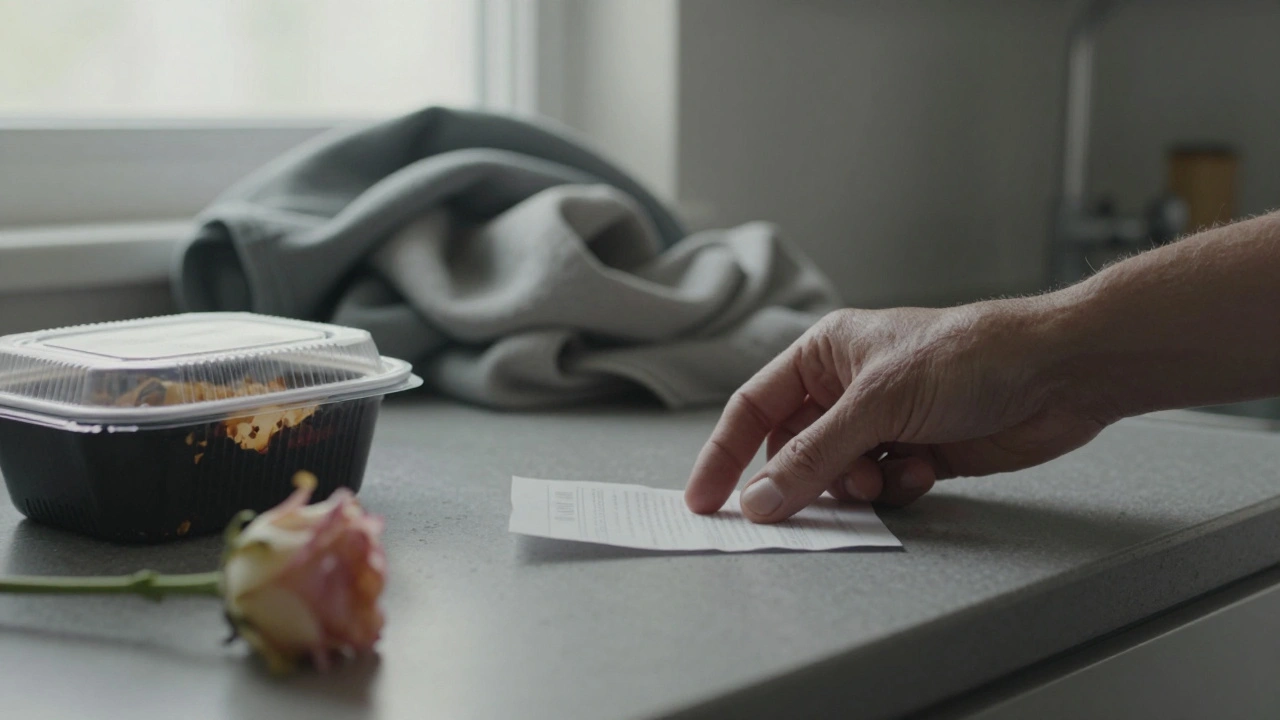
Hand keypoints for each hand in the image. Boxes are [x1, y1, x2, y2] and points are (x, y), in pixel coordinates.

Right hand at [684, 301, 1114, 521]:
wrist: (1058, 375)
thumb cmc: (969, 357)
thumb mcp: (877, 403)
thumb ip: (813, 456)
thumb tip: (759, 499)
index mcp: (824, 354)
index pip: (752, 408)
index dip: (723, 455)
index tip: (703, 501)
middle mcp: (847, 388)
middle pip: (792, 451)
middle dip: (802, 480)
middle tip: (797, 510)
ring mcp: (883, 423)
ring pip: (836, 478)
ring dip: (855, 486)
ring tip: (885, 472)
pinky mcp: (917, 454)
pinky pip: (880, 489)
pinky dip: (896, 488)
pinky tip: (925, 469)